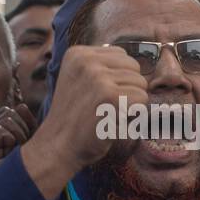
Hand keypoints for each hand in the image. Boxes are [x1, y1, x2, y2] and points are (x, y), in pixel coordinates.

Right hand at [0, 103, 37, 172]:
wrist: (15, 193)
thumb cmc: (24, 168)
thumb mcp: (29, 141)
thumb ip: (27, 123)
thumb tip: (21, 106)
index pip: (8, 111)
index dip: (22, 124)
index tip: (23, 142)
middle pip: (10, 112)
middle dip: (22, 130)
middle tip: (20, 149)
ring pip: (7, 120)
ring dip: (19, 136)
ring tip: (16, 153)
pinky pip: (3, 131)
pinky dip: (12, 141)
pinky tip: (10, 154)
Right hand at [21, 44, 147, 198]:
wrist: (57, 146)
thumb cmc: (74, 118)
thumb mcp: (80, 81)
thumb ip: (102, 68)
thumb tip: (138, 64)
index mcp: (78, 53)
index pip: (121, 55)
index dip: (119, 78)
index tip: (101, 95)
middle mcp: (86, 60)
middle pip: (133, 67)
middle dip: (128, 88)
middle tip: (107, 107)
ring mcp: (97, 77)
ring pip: (140, 83)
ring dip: (131, 103)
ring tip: (109, 113)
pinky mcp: (109, 96)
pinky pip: (141, 99)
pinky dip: (134, 114)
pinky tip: (114, 120)